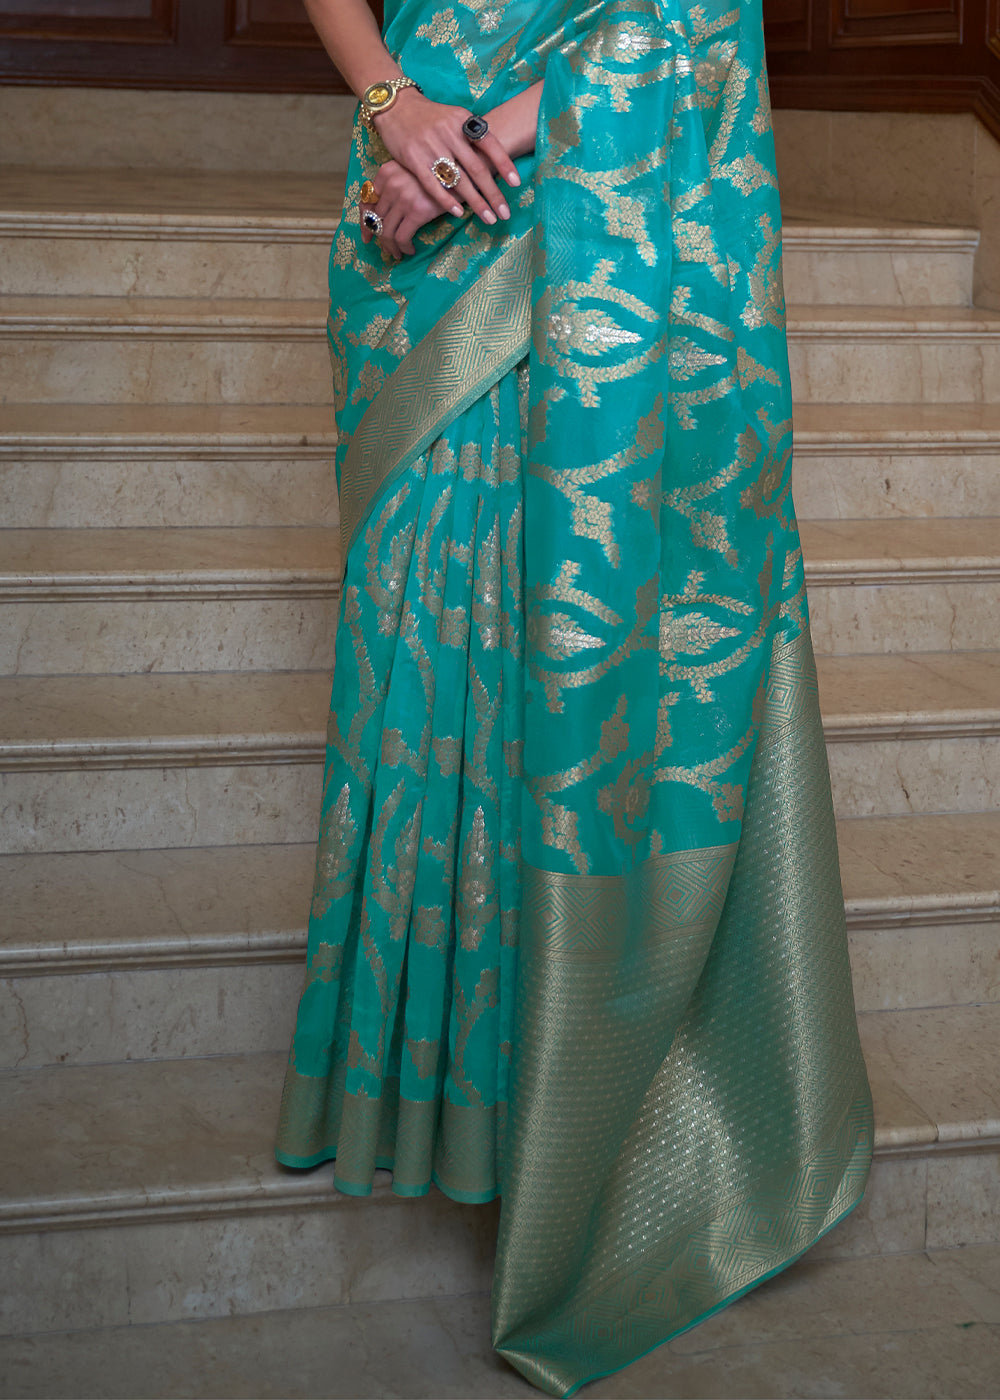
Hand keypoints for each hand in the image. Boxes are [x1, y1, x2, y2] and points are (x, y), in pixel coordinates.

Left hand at [360, 159, 445, 259]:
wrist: (460, 175)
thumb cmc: (436, 177)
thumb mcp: (410, 174)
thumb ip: (393, 187)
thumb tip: (378, 216)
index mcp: (386, 172)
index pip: (366, 201)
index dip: (365, 222)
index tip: (368, 237)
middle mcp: (391, 183)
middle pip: (375, 219)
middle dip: (380, 237)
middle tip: (388, 248)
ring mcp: (402, 197)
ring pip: (386, 231)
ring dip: (391, 246)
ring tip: (397, 253)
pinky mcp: (416, 211)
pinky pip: (401, 237)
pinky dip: (404, 247)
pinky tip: (410, 250)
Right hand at [373, 88, 519, 226]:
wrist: (396, 107)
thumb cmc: (430, 117)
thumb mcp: (454, 118)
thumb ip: (471, 137)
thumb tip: (494, 162)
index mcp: (462, 121)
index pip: (489, 143)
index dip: (504, 163)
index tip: (516, 184)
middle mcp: (449, 133)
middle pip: (477, 169)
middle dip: (493, 194)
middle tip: (505, 213)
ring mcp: (431, 146)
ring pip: (458, 180)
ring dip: (475, 203)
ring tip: (489, 219)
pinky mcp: (413, 159)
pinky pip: (433, 185)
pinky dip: (446, 200)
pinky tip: (458, 213)